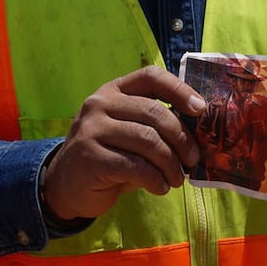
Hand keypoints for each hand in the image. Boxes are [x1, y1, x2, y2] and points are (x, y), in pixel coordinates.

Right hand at [42, 66, 205, 220]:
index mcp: (113, 91)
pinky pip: (136, 166)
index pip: (150, 77)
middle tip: (192, 160)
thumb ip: (153, 126)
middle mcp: (99, 104)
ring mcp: (92, 130)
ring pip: (148, 141)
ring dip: (171, 164)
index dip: (180, 90)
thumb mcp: (127, 132)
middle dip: (181, 138)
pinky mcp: (91, 158)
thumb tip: (199, 133)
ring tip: (177, 179)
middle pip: (154, 112)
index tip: (201, 110)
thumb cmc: (108, 156)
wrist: (65, 185)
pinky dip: (156, 180)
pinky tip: (160, 188)